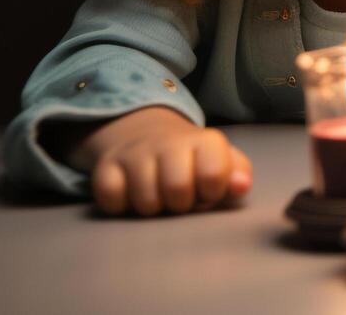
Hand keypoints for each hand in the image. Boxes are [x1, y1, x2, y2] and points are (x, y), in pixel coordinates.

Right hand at [70, 107, 252, 215]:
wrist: (148, 136)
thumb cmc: (195, 161)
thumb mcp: (223, 163)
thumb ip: (237, 175)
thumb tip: (240, 185)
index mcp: (205, 141)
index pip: (214, 175)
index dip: (212, 193)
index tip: (208, 191)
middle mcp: (168, 142)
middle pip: (177, 189)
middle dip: (181, 204)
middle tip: (180, 199)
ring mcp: (134, 153)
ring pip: (145, 200)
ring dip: (153, 208)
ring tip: (158, 197)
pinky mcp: (105, 167)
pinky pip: (111, 200)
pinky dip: (121, 206)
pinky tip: (131, 196)